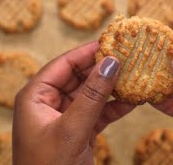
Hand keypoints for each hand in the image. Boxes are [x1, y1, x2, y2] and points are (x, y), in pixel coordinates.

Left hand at [13, 42, 134, 164]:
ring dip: (113, 88)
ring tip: (136, 77)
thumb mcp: (71, 129)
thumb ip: (92, 96)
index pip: (64, 64)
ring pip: (93, 94)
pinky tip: (133, 100)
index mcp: (36, 96)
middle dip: (104, 69)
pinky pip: (99, 111)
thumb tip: (111, 62)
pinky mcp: (80, 129)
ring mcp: (67, 116)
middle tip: (130, 58)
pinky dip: (115, 107)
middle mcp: (50, 102)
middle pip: (80, 77)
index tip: (113, 43)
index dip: (88, 52)